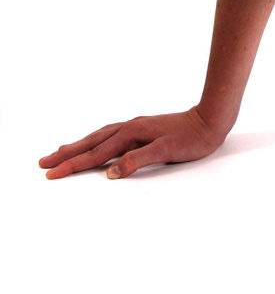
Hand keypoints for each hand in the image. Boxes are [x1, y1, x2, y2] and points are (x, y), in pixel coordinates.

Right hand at [39, 107, 226, 179]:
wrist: (212, 120)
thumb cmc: (193, 138)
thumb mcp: (166, 152)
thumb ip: (137, 161)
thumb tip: (110, 172)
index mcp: (132, 134)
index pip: (96, 154)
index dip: (73, 165)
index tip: (51, 173)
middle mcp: (129, 127)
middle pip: (91, 142)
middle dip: (66, 154)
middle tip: (43, 163)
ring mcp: (135, 127)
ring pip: (99, 137)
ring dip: (78, 145)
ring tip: (60, 151)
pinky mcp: (142, 129)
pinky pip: (110, 135)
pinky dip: (96, 141)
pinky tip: (95, 143)